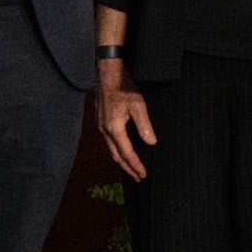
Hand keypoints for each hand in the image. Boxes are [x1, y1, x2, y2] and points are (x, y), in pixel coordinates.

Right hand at [93, 63, 155, 180]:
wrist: (107, 74)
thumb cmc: (123, 87)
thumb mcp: (138, 105)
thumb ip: (145, 125)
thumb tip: (151, 142)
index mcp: (114, 128)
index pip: (127, 153)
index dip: (135, 165)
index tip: (143, 175)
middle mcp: (105, 130)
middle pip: (116, 156)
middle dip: (127, 168)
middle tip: (138, 177)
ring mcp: (101, 126)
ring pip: (110, 150)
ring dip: (121, 161)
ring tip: (130, 168)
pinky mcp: (100, 121)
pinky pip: (108, 142)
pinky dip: (116, 151)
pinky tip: (121, 150)